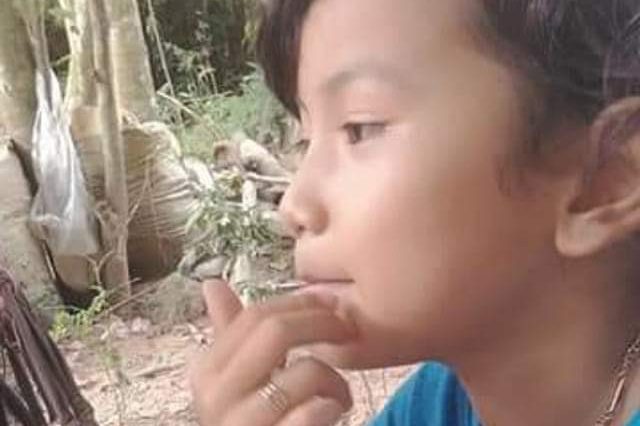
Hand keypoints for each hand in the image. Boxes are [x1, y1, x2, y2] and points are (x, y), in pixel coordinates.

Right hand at [189, 279, 356, 425]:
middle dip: (321, 325)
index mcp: (207, 370)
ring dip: (335, 378)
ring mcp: (242, 424)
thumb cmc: (253, 420)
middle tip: (347, 330)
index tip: (329, 303)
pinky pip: (314, 412)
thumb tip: (211, 284)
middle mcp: (216, 396)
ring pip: (304, 372)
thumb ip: (230, 332)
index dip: (299, 303)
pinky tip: (333, 412)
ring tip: (339, 392)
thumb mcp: (237, 377)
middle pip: (276, 333)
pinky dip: (332, 406)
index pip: (254, 316)